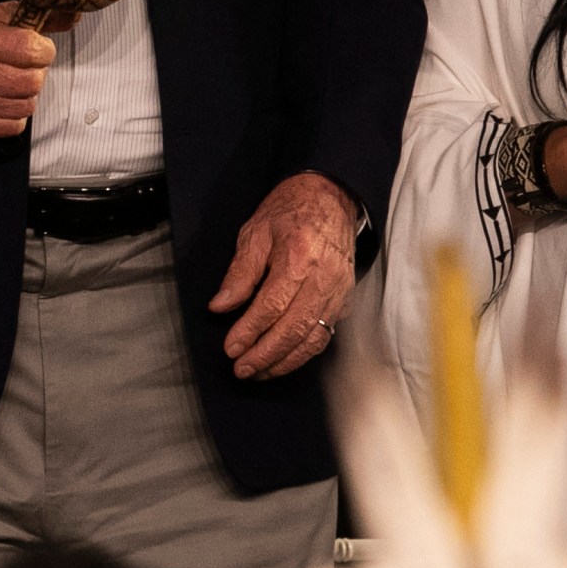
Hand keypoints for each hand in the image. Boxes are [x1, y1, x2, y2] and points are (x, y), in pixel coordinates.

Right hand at [0, 2, 68, 137]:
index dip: (43, 49)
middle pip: (34, 81)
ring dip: (26, 94)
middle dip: (35, 72)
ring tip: (11, 81)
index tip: (37, 47)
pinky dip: (15, 113)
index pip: (31, 49)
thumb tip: (70, 15)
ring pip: (28, 105)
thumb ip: (31, 16)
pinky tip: (2, 98)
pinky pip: (15, 125)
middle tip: (23, 66)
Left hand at [210, 173, 359, 379]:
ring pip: (313, 338)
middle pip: (294, 328)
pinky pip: (326, 333)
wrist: (331, 196)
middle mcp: (323, 278)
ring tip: (260, 372)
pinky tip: (285, 359)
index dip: (250, 332)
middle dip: (265, 355)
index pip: (272, 307)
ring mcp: (338, 290)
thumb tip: (221, 306)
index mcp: (298, 257)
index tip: (231, 348)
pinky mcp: (345, 298)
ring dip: (285, 361)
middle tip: (242, 369)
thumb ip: (239, 272)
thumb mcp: (256, 232)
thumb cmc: (291, 210)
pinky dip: (305, 352)